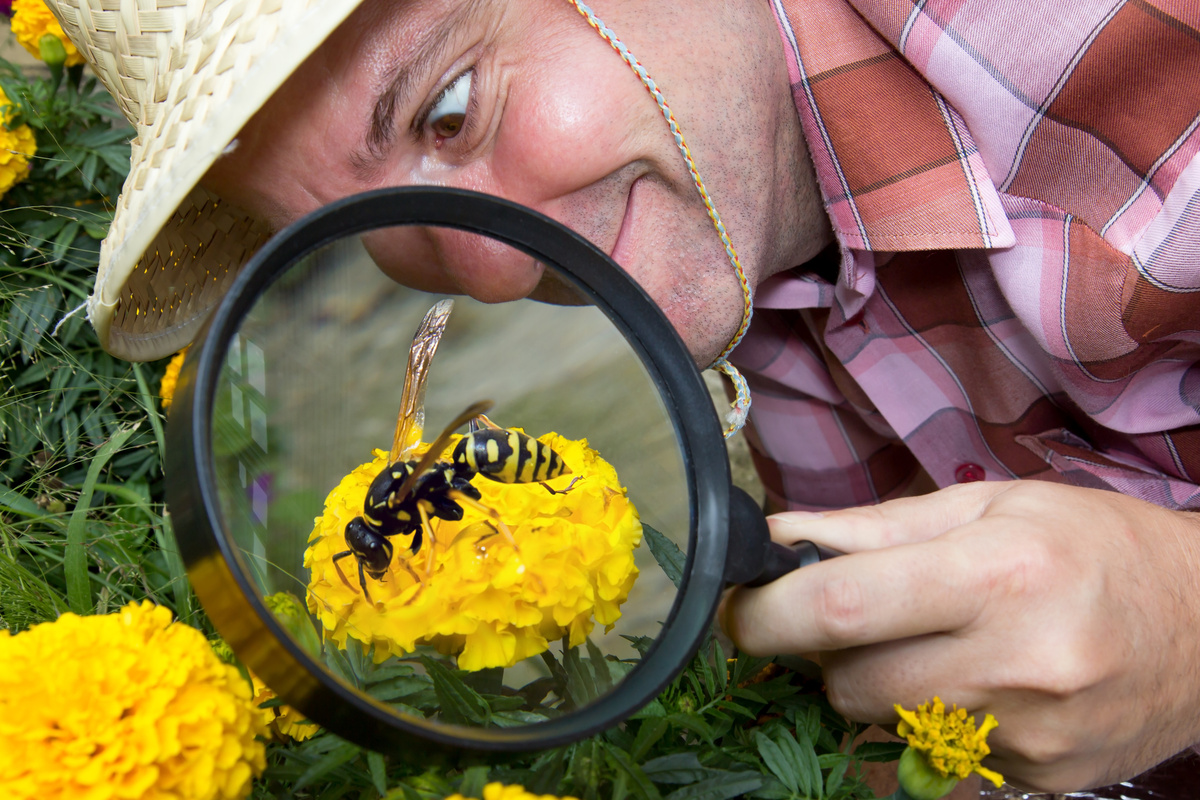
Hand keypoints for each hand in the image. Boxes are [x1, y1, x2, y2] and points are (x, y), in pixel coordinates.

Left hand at [720, 481, 1199, 791]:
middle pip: (847, 680)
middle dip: (819, 650)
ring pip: (878, 722)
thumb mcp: (991, 505)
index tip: (738, 608)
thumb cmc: (1096, 546)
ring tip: (922, 639)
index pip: (842, 608)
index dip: (765, 613)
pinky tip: (966, 681)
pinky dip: (919, 717)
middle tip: (851, 613)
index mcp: (998, 574)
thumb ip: (876, 527)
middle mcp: (1014, 664)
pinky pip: (928, 754)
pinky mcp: (1034, 779)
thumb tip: (783, 536)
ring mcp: (1026, 735)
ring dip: (869, 683)